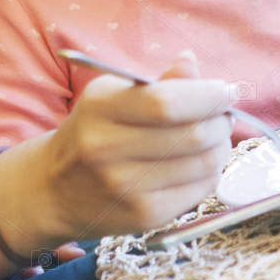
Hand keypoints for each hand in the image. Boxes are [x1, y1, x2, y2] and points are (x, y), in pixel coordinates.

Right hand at [7, 50, 235, 242]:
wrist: (54, 189)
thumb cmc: (92, 133)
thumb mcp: (113, 96)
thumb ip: (157, 82)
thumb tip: (192, 62)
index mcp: (100, 108)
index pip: (167, 102)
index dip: (208, 95)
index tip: (225, 89)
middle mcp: (107, 149)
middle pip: (193, 135)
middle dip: (221, 121)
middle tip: (224, 115)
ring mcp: (125, 187)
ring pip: (204, 164)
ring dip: (221, 147)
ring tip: (215, 138)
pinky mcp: (144, 216)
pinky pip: (200, 190)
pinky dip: (211, 172)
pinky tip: (200, 163)